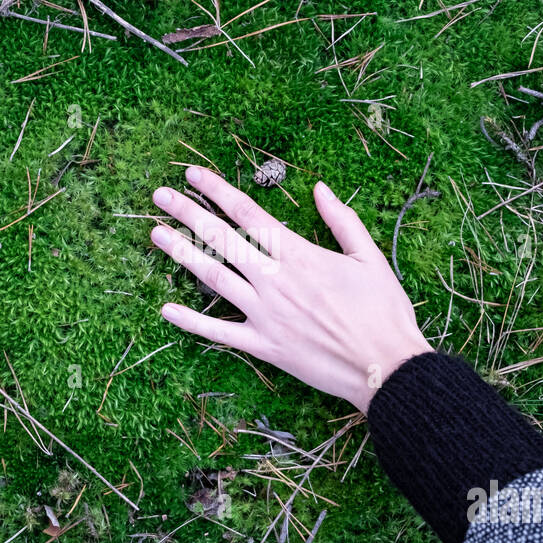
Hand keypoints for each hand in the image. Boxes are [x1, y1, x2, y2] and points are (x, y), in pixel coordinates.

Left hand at [150, 165, 431, 412]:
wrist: (386, 367)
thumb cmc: (383, 312)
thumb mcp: (369, 257)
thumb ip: (342, 220)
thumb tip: (319, 187)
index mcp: (300, 255)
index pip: (249, 214)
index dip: (218, 191)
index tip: (193, 175)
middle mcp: (275, 281)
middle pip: (222, 240)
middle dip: (188, 214)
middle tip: (160, 196)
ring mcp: (265, 315)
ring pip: (214, 278)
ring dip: (182, 255)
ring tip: (156, 235)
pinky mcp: (264, 346)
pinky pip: (220, 333)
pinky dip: (191, 322)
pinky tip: (166, 309)